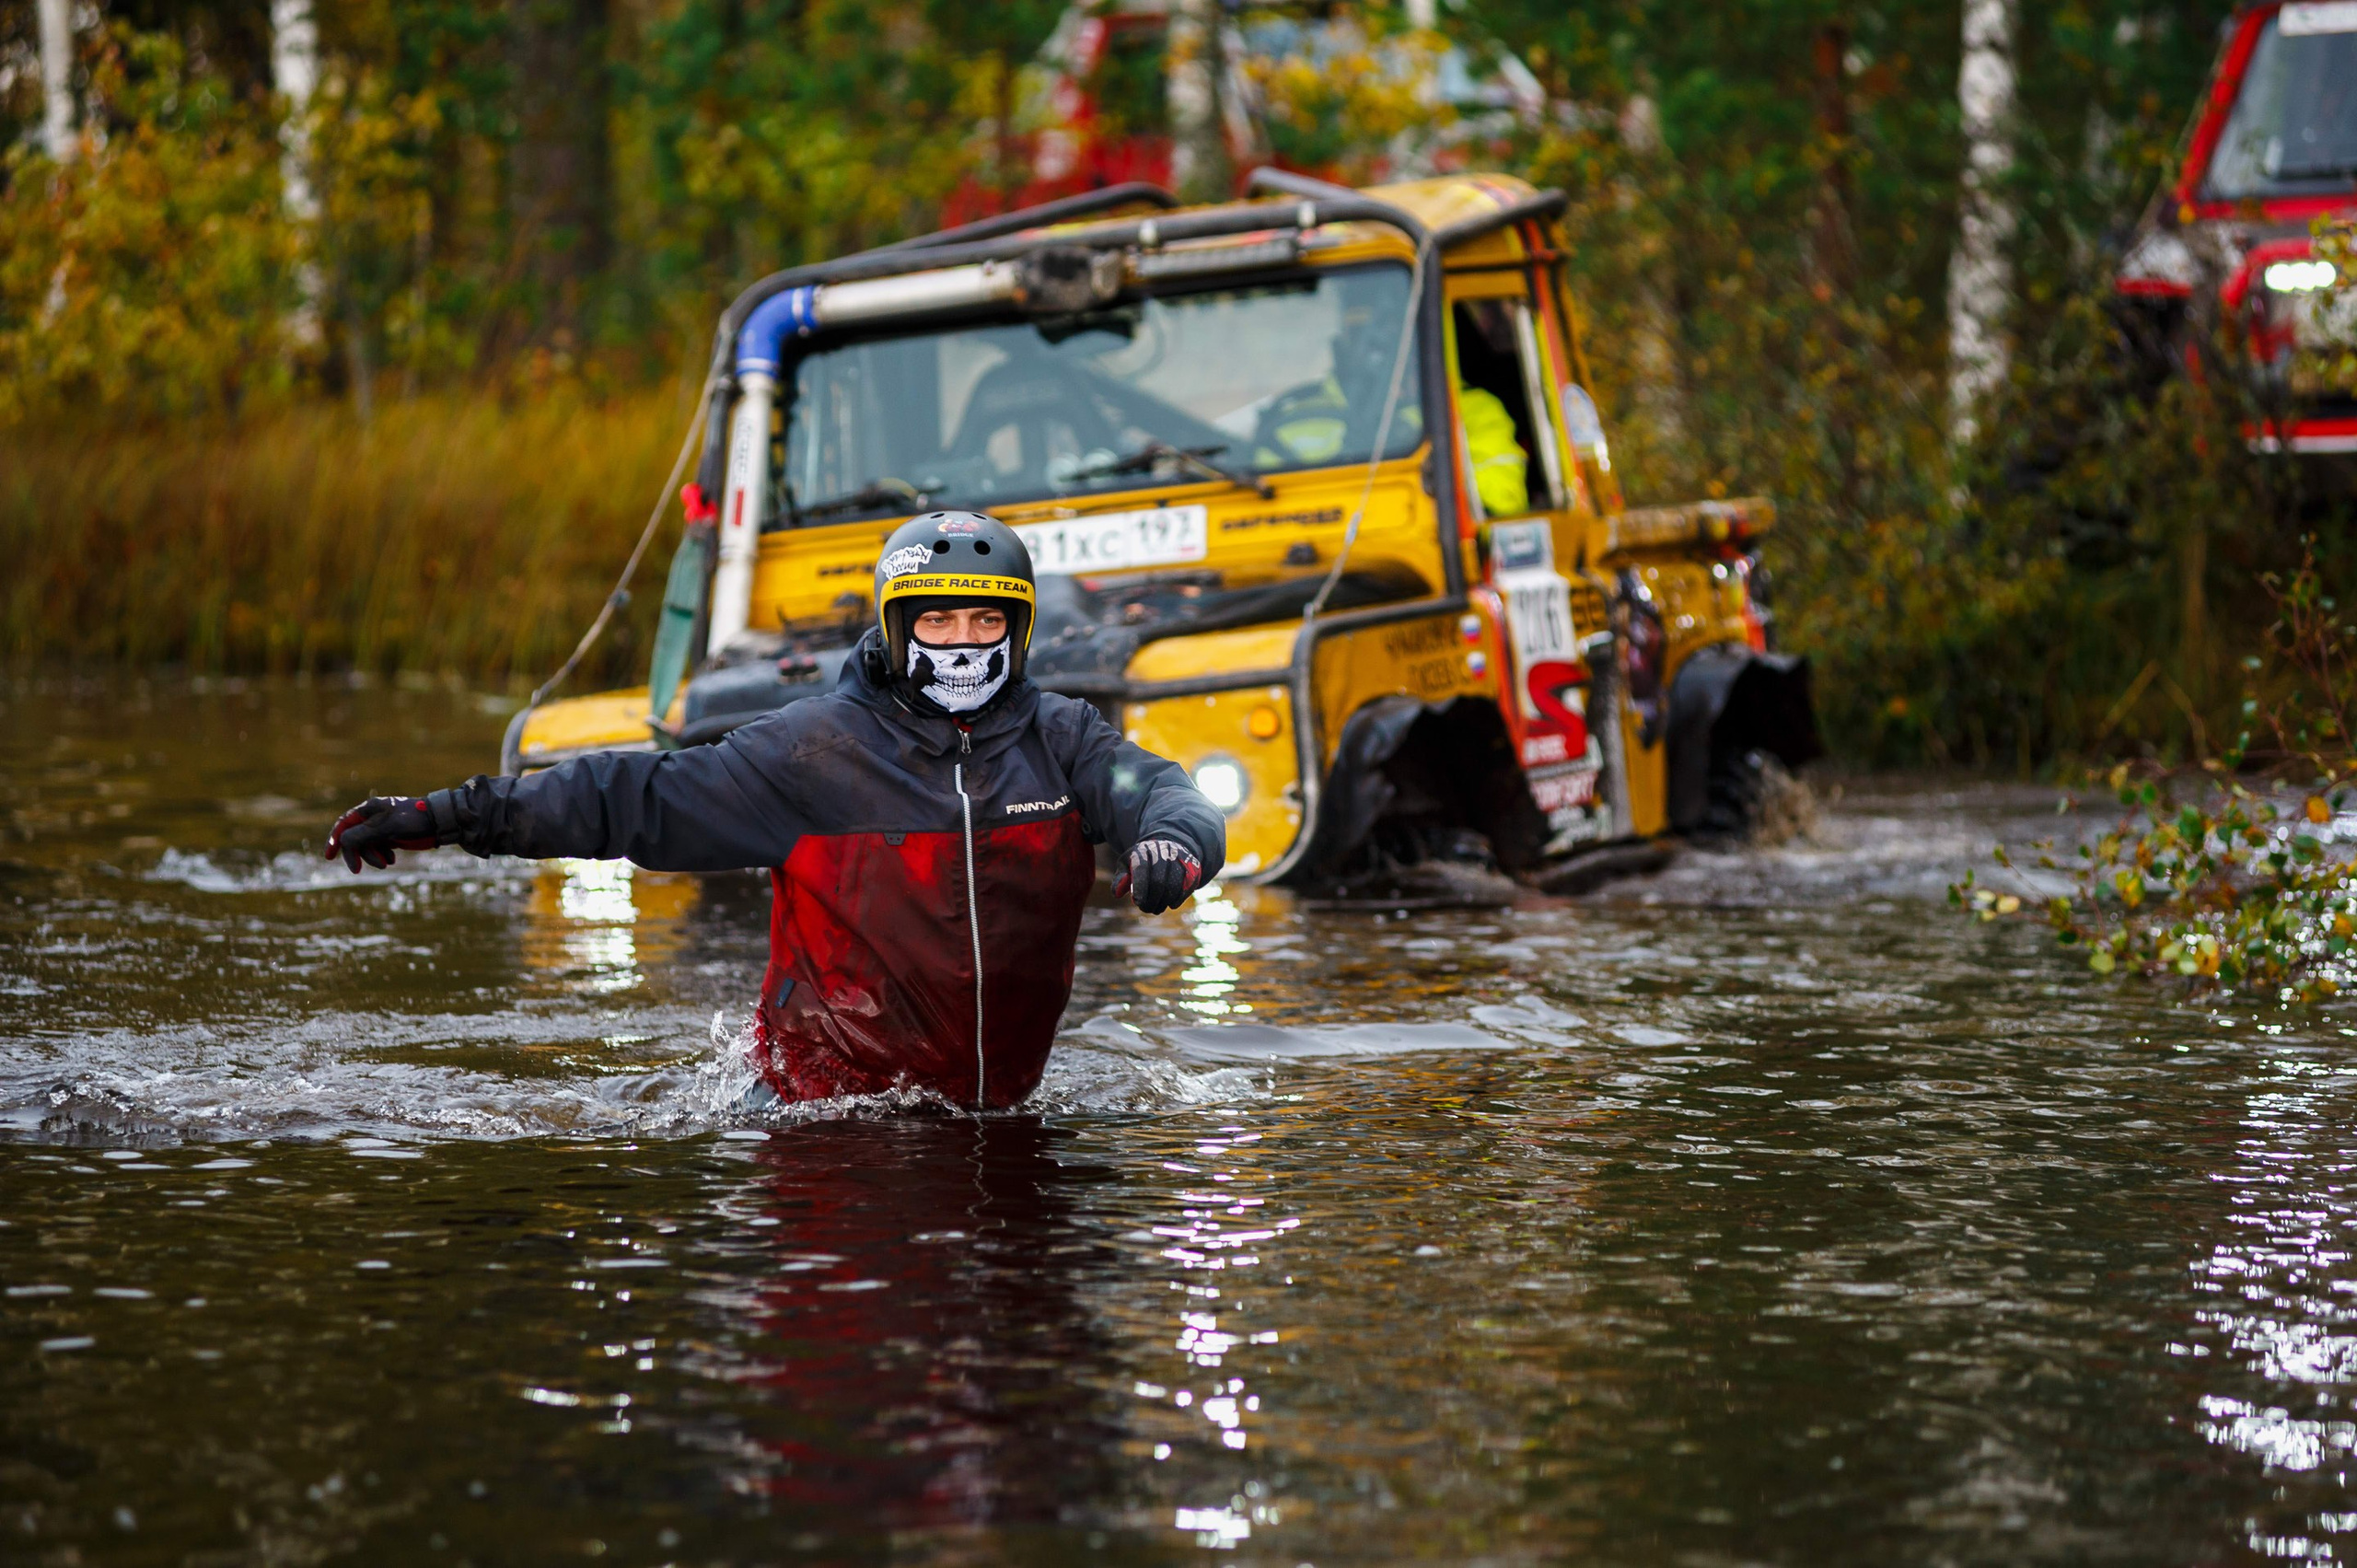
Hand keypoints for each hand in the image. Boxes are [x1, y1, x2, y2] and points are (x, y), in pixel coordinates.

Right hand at [325, 796, 440, 872]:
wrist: (440, 822)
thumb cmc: (413, 820)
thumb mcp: (386, 828)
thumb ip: (362, 835)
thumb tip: (342, 843)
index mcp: (368, 809)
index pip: (344, 825)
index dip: (334, 840)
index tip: (329, 857)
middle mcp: (373, 817)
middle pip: (354, 838)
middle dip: (356, 854)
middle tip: (357, 870)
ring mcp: (382, 827)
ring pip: (367, 846)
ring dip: (372, 857)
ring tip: (386, 863)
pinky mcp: (392, 836)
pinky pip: (379, 849)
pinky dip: (382, 856)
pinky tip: (392, 859)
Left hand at [1116, 838, 1202, 914]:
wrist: (1169, 845)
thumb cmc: (1142, 860)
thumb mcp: (1127, 864)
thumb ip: (1120, 879)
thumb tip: (1117, 893)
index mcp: (1144, 850)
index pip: (1142, 869)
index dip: (1140, 888)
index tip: (1138, 902)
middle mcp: (1164, 852)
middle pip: (1159, 881)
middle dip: (1151, 900)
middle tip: (1146, 909)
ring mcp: (1180, 859)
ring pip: (1174, 886)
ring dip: (1164, 902)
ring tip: (1157, 908)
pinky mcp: (1193, 867)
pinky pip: (1186, 887)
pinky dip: (1177, 899)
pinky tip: (1170, 904)